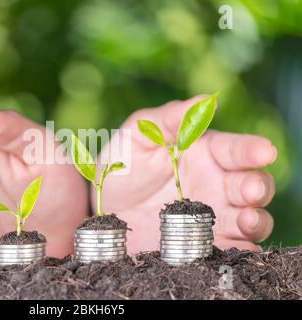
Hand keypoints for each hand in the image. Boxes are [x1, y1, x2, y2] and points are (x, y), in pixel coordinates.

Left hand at [96, 97, 275, 253]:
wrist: (102, 205)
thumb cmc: (122, 163)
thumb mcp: (138, 135)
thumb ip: (169, 119)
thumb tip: (204, 100)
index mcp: (205, 153)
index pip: (235, 149)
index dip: (251, 150)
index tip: (264, 151)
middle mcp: (215, 183)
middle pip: (249, 185)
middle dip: (255, 186)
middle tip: (249, 190)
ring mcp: (210, 215)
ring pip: (247, 218)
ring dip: (254, 220)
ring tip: (246, 220)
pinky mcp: (200, 242)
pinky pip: (227, 247)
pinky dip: (239, 250)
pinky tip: (240, 251)